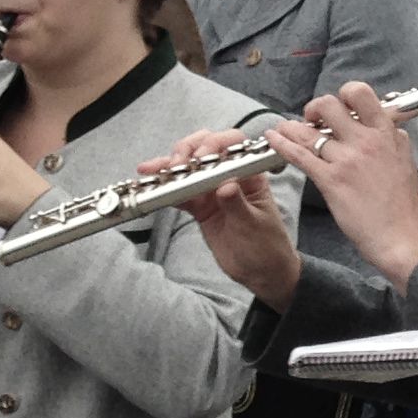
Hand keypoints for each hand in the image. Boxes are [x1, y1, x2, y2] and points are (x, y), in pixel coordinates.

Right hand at [158, 128, 303, 308]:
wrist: (261, 272)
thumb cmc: (267, 246)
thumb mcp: (254, 226)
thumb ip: (238, 205)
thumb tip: (226, 186)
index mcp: (250, 175)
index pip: (234, 145)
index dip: (216, 144)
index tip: (202, 158)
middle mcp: (230, 177)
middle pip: (206, 149)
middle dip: (188, 150)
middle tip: (177, 165)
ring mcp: (213, 191)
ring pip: (189, 169)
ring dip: (170, 166)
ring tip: (153, 169)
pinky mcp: (200, 207)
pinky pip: (180, 193)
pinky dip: (165, 188)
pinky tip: (151, 185)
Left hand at [266, 82, 417, 290]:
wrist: (405, 239)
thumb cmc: (408, 209)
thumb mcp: (408, 164)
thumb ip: (395, 142)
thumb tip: (390, 130)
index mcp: (387, 135)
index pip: (361, 94)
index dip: (344, 95)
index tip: (339, 109)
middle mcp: (366, 141)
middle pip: (329, 105)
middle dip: (315, 109)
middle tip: (313, 122)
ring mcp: (347, 160)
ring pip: (309, 131)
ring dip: (291, 127)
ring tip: (283, 128)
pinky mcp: (331, 181)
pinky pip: (300, 155)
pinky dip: (282, 144)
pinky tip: (273, 139)